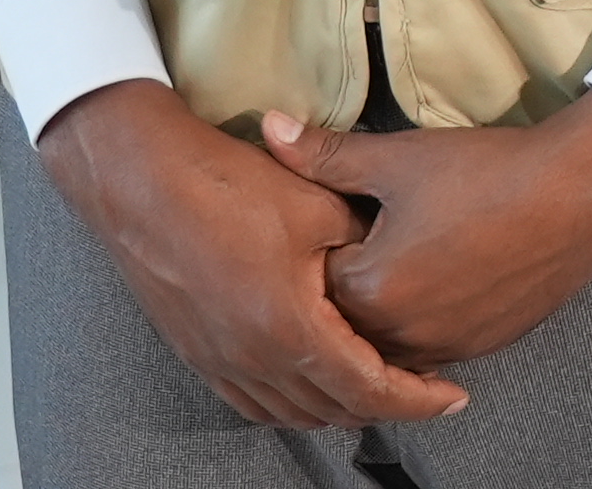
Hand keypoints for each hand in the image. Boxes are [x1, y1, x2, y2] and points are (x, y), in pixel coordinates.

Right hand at [34, 81, 469, 429]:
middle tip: (422, 389)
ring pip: (294, 412)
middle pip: (335, 410)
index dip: (418, 400)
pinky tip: (308, 384)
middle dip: (385, 406)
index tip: (452, 399)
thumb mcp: (315, 206)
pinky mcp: (198, 352)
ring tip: (374, 385)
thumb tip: (396, 261)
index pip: (371, 390)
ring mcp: (221, 361)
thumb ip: (363, 245)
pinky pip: (255, 401)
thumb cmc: (224, 187)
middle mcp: (255, 360)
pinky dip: (293, 402)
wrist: (139, 180)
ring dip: (339, 406)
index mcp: (292, 330)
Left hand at [263, 92, 591, 368]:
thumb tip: (271, 129)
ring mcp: (447, 346)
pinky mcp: (482, 345)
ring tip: (402, 254)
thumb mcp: (400, 157)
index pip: (313, 282)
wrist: (581, 194)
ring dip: (385, 307)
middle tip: (366, 233)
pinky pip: (432, 345)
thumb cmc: (490, 174)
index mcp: (372, 289)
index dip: (318, 246)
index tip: (330, 217)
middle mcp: (404, 333)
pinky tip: (439, 273)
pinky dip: (425, 317)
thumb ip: (326, 154)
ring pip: (389, 339)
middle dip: (346, 282)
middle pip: (347, 319)